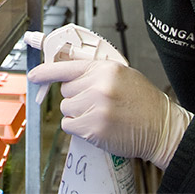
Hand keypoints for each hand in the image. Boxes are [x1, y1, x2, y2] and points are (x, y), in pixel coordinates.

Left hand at [28, 60, 192, 169]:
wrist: (161, 127)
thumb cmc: (144, 102)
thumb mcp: (121, 75)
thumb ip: (94, 71)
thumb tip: (67, 71)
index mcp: (104, 68)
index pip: (66, 66)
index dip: (46, 71)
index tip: (33, 75)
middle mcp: (98, 85)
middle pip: (65, 90)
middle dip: (77, 96)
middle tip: (97, 101)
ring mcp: (95, 107)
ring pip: (67, 108)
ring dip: (79, 113)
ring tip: (102, 114)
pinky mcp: (93, 127)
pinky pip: (69, 125)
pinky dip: (79, 128)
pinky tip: (98, 125)